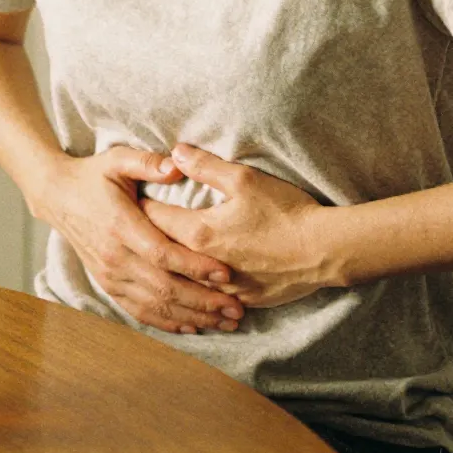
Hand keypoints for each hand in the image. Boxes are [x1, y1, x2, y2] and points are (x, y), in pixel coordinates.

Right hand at [40, 146, 245, 334]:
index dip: (195, 266)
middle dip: (203, 301)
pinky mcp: (107, 284)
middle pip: (164, 287)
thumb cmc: (93, 175)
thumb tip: (178, 163)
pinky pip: (139, 310)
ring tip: (225, 322)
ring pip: (155, 304)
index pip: (163, 253)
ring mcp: (110, 275)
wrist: (57, 197)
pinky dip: (167, 322)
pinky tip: (192, 327)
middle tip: (236, 308)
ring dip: (191, 316)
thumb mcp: (117, 159)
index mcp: (120, 225)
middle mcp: (114, 256)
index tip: (225, 273)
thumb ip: (147, 161)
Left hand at [140, 144, 333, 308]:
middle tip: (132, 229)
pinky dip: (196, 291)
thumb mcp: (244, 179)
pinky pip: (209, 298)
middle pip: (163, 254)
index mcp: (200, 233)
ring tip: (153, 261)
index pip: (155, 219)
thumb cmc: (285, 211)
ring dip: (168, 270)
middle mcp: (205, 266)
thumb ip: (206, 166)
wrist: (324, 250)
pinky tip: (192, 287)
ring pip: (183, 282)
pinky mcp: (244, 300)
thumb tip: (175, 152)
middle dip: (147, 240)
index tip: (128, 198)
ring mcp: (224, 288)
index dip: (139, 207)